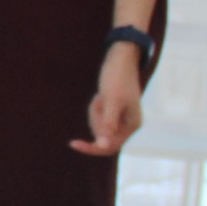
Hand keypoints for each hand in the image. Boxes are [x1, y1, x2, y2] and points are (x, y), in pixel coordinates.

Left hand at [72, 42, 145, 156]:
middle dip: (96, 118)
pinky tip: (102, 94)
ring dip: (95, 110)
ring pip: (98, 125)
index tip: (73, 143)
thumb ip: (108, 124)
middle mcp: (128, 125)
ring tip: (102, 94)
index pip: (110, 147)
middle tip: (100, 99)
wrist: (120, 58)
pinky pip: (98, 115)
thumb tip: (103, 145)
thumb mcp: (111, 101)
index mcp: (132, 125)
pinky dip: (96, 106)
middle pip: (102, 135)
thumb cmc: (117, 77)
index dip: (92, 147)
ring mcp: (121, 118)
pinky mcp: (114, 111)